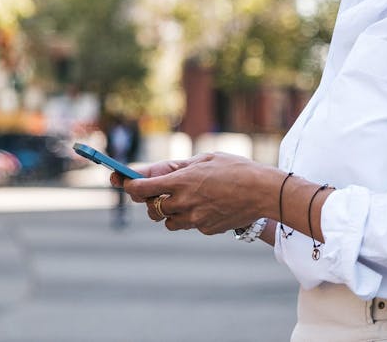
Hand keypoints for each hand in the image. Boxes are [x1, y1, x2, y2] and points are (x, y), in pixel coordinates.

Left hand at [121, 153, 278, 233]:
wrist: (263, 191)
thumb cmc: (236, 168)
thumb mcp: (207, 159)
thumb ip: (181, 166)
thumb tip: (160, 172)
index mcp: (181, 180)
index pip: (142, 188)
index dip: (128, 186)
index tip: (123, 182)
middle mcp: (183, 201)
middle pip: (151, 208)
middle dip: (151, 200)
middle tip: (157, 191)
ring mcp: (194, 218)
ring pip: (168, 221)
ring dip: (169, 211)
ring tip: (184, 199)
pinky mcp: (205, 228)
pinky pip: (189, 224)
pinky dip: (191, 216)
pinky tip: (207, 205)